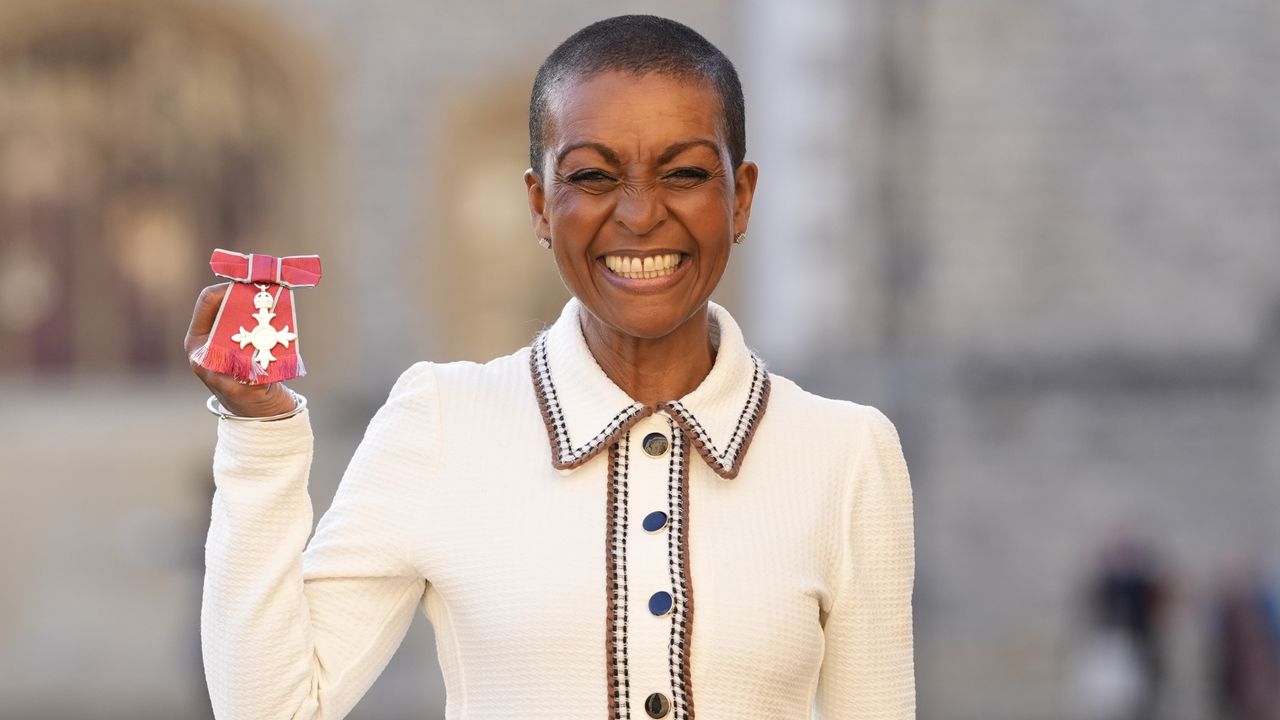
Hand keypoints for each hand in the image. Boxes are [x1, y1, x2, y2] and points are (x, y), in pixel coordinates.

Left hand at [185, 283, 299, 417]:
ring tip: (276, 296)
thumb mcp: (241, 392)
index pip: (208, 303)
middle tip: (267, 287)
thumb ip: (241, 379)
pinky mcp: (246, 337)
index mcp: (200, 343)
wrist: (261, 411)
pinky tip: (281, 309)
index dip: (226, 290)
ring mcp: (228, 335)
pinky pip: (256, 316)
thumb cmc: (246, 403)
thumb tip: (252, 365)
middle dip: (246, 292)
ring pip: (242, 306)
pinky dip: (268, 311)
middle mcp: (210, 334)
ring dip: (259, 300)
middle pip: (226, 299)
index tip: (249, 286)